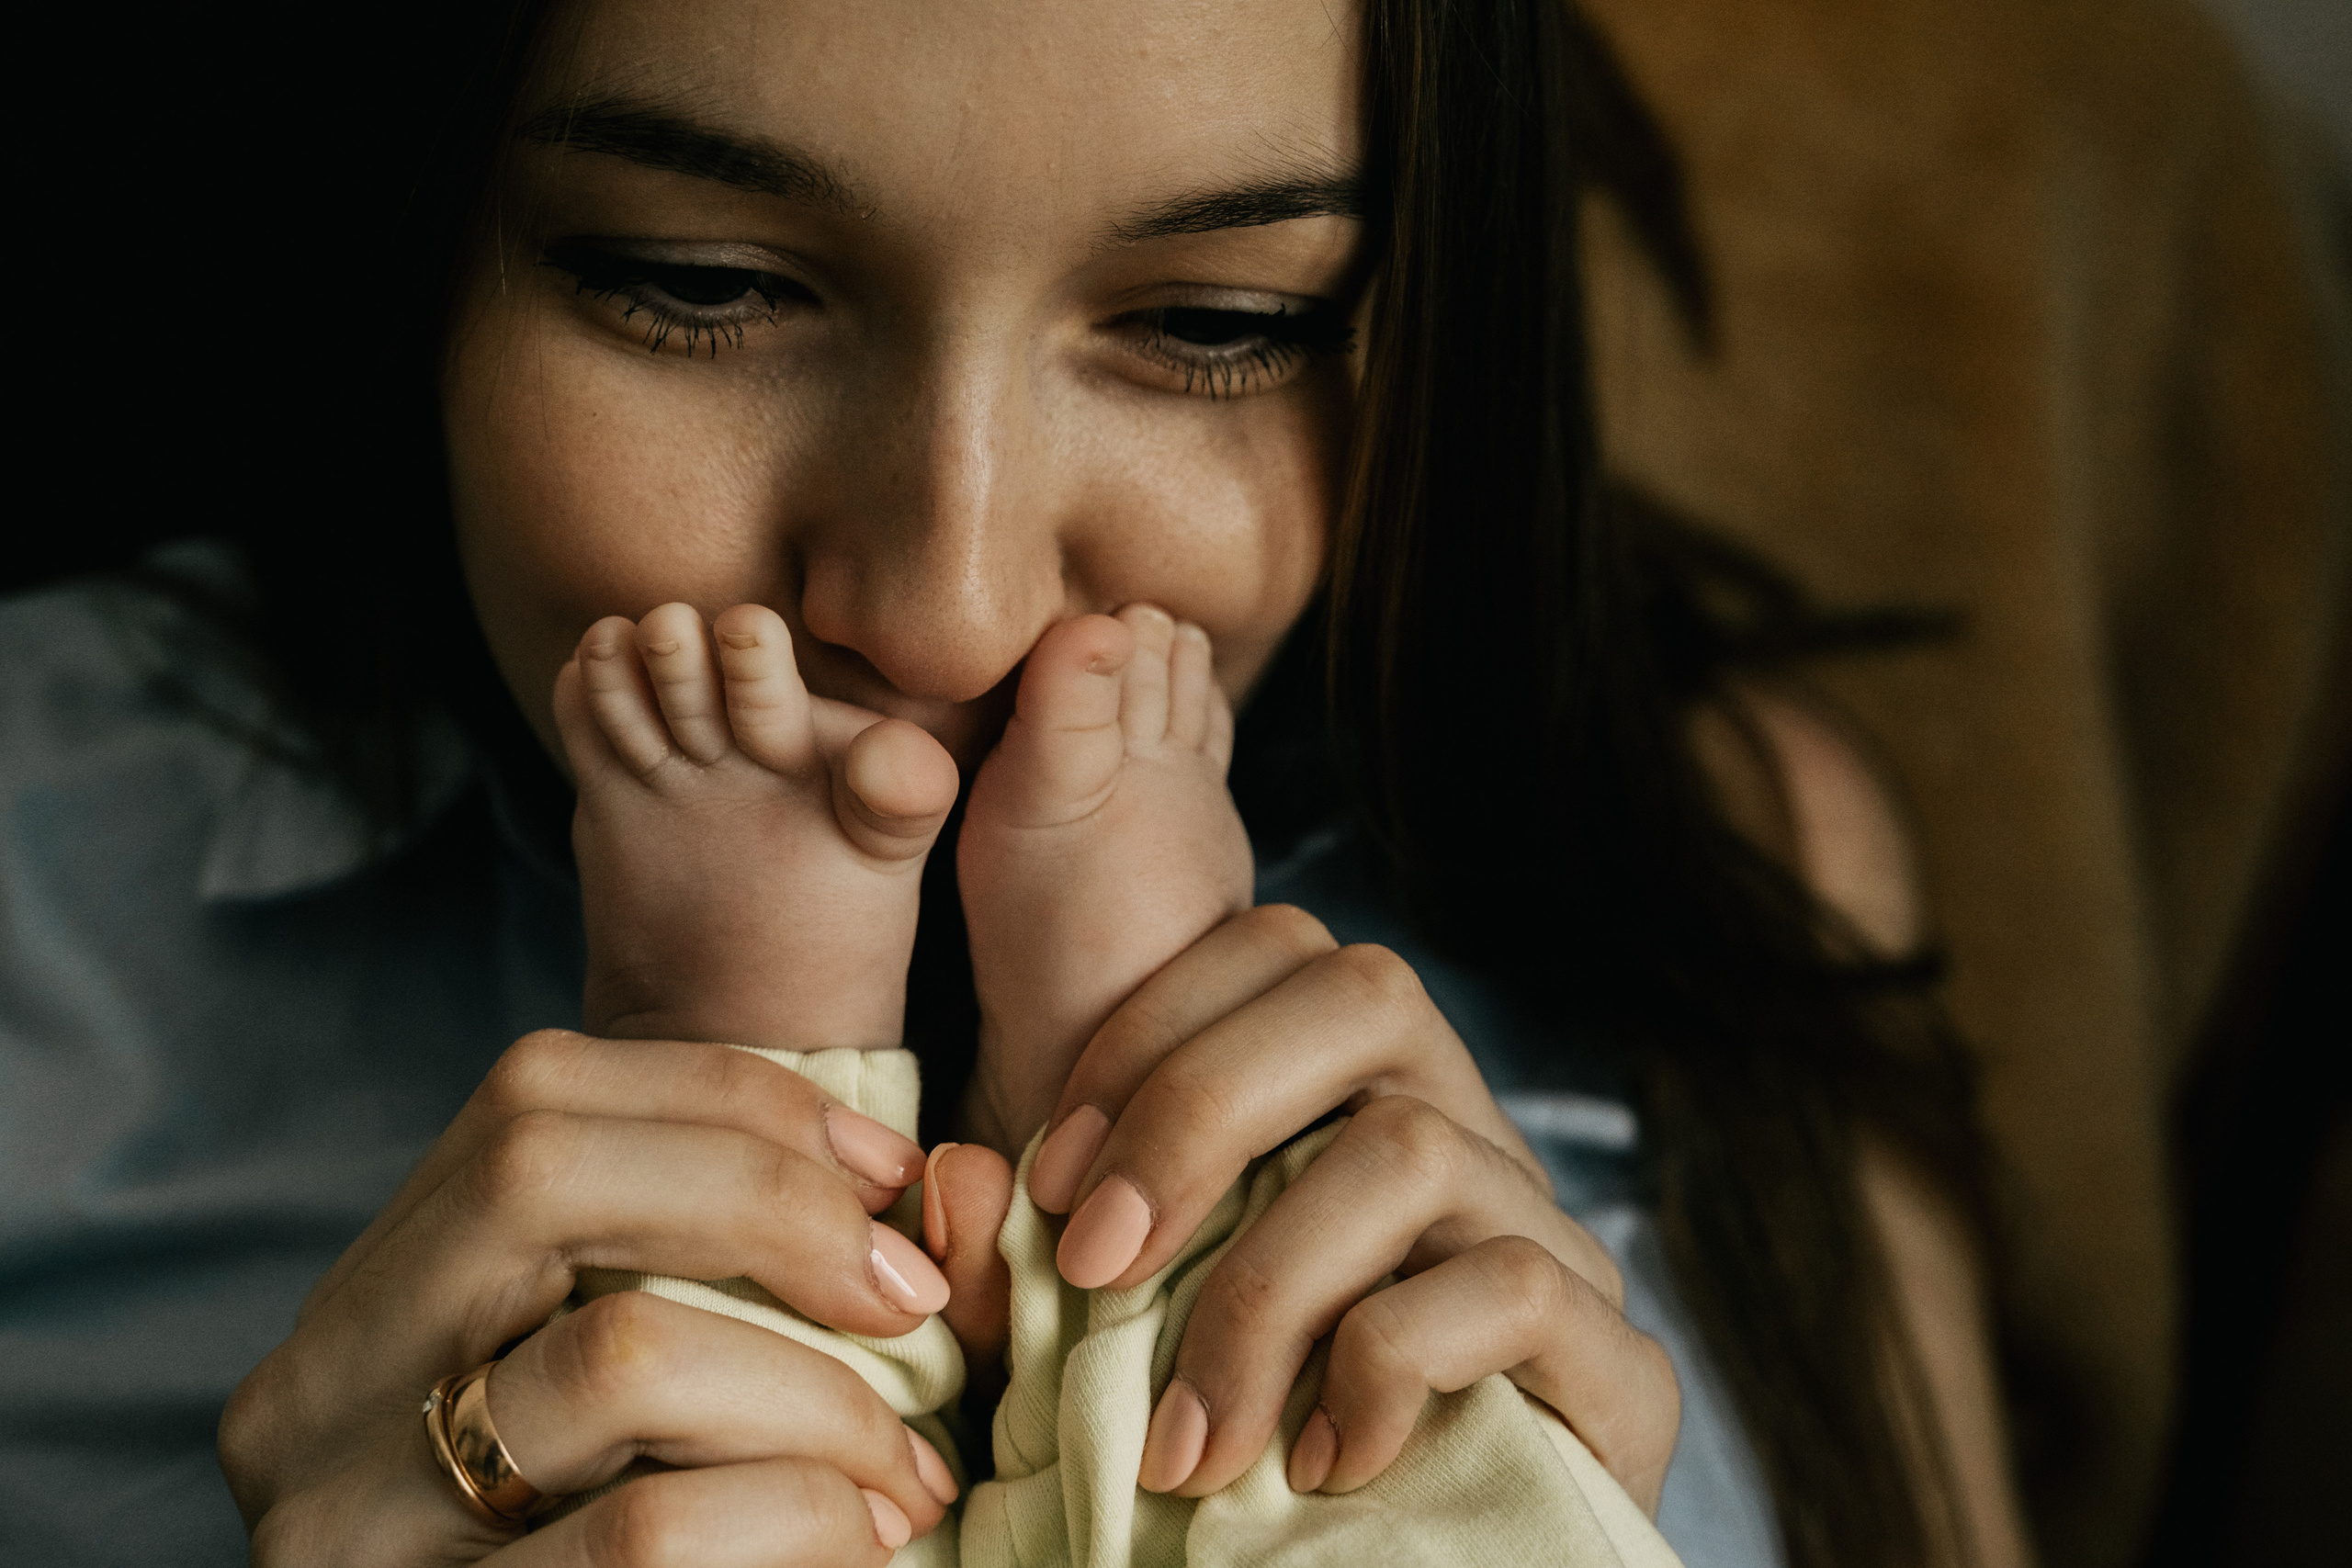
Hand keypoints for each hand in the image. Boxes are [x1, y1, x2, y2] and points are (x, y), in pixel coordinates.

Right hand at [220, 1031, 958, 1564]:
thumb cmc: (601, 1550)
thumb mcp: (623, 1401)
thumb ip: (726, 1282)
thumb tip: (940, 1187)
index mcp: (368, 1305)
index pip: (534, 1095)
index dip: (736, 1099)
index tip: (887, 1173)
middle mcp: (315, 1392)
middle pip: (539, 1169)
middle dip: (769, 1201)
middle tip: (911, 1301)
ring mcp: (346, 1521)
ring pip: (618, 1353)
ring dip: (815, 1395)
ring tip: (905, 1468)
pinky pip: (644, 1533)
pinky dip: (794, 1516)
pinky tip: (857, 1541)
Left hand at [932, 905, 1679, 1512]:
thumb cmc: (1237, 1451)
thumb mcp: (1100, 1347)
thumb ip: (1014, 1276)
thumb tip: (960, 1180)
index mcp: (1357, 1096)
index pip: (1277, 946)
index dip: (1148, 1031)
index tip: (1047, 1186)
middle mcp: (1469, 1131)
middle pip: (1365, 992)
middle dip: (1197, 1110)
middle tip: (1092, 1267)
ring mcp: (1553, 1239)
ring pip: (1413, 1147)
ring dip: (1262, 1290)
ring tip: (1188, 1437)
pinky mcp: (1619, 1363)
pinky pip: (1506, 1286)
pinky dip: (1379, 1371)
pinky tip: (1316, 1464)